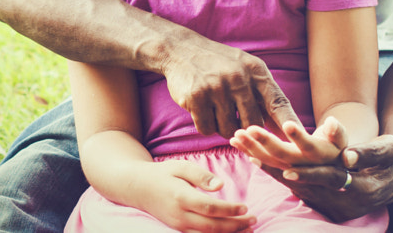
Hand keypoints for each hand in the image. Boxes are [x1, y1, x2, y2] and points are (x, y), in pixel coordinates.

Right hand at [132, 160, 255, 232]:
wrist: (138, 188)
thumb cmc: (163, 174)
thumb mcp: (180, 166)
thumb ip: (201, 176)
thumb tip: (221, 185)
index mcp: (181, 197)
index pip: (210, 208)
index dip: (229, 210)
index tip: (245, 207)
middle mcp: (180, 216)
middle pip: (211, 227)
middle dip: (235, 226)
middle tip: (254, 220)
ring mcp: (178, 226)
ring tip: (248, 229)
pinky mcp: (178, 230)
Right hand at [164, 37, 300, 137]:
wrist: (181, 49)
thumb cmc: (219, 63)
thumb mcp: (245, 67)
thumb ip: (261, 92)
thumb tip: (282, 126)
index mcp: (256, 70)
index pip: (279, 102)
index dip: (290, 123)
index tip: (301, 140)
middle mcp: (239, 78)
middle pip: (253, 124)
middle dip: (247, 130)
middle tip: (237, 123)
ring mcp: (217, 87)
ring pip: (229, 130)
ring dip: (224, 128)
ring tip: (217, 111)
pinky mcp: (196, 97)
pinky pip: (207, 129)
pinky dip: (205, 126)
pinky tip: (202, 110)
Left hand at [230, 118, 347, 168]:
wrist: (334, 174)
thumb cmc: (338, 148)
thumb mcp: (342, 140)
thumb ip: (337, 132)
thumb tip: (331, 122)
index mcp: (320, 156)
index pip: (309, 146)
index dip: (299, 137)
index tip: (287, 124)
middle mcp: (304, 166)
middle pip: (284, 155)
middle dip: (266, 141)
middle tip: (249, 128)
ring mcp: (291, 170)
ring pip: (269, 160)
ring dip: (251, 148)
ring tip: (236, 135)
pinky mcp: (280, 170)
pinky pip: (263, 163)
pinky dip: (250, 153)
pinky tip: (237, 144)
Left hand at [260, 134, 392, 221]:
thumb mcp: (388, 149)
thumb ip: (369, 152)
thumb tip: (348, 156)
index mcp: (362, 189)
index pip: (330, 181)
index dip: (308, 174)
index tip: (286, 167)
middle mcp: (346, 203)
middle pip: (308, 187)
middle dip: (280, 172)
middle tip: (255, 157)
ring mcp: (336, 208)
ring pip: (300, 191)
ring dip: (275, 174)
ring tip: (250, 154)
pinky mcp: (328, 207)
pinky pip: (300, 192)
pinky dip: (281, 178)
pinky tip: (261, 162)